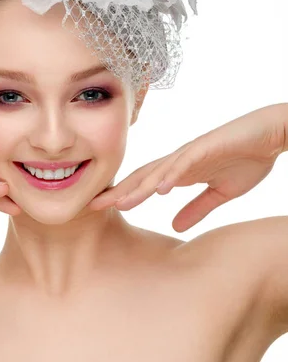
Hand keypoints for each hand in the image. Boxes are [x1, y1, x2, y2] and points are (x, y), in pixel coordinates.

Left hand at [86, 104, 286, 231]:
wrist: (269, 136)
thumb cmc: (245, 159)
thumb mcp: (219, 193)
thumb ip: (196, 207)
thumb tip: (175, 225)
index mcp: (178, 171)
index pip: (144, 184)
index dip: (122, 196)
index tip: (99, 209)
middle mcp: (178, 160)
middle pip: (142, 177)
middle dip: (118, 191)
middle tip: (92, 205)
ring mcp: (191, 152)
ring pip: (159, 170)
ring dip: (139, 186)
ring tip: (119, 202)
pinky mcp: (207, 147)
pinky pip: (187, 162)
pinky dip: (173, 174)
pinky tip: (161, 188)